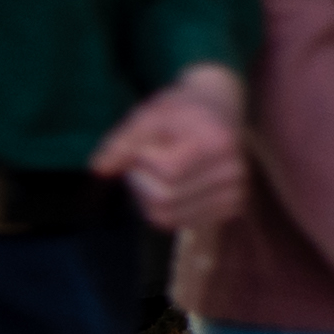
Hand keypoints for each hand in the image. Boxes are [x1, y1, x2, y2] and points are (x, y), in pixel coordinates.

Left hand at [89, 66, 247, 235]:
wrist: (220, 110)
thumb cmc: (182, 111)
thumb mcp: (149, 116)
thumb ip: (122, 142)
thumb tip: (98, 170)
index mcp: (219, 143)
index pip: (169, 170)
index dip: (142, 160)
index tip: (143, 145)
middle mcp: (234, 173)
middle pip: (165, 198)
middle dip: (141, 181)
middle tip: (144, 162)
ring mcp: (235, 194)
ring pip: (168, 216)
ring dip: (148, 198)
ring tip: (156, 174)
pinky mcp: (230, 209)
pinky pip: (179, 223)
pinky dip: (163, 209)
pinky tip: (169, 187)